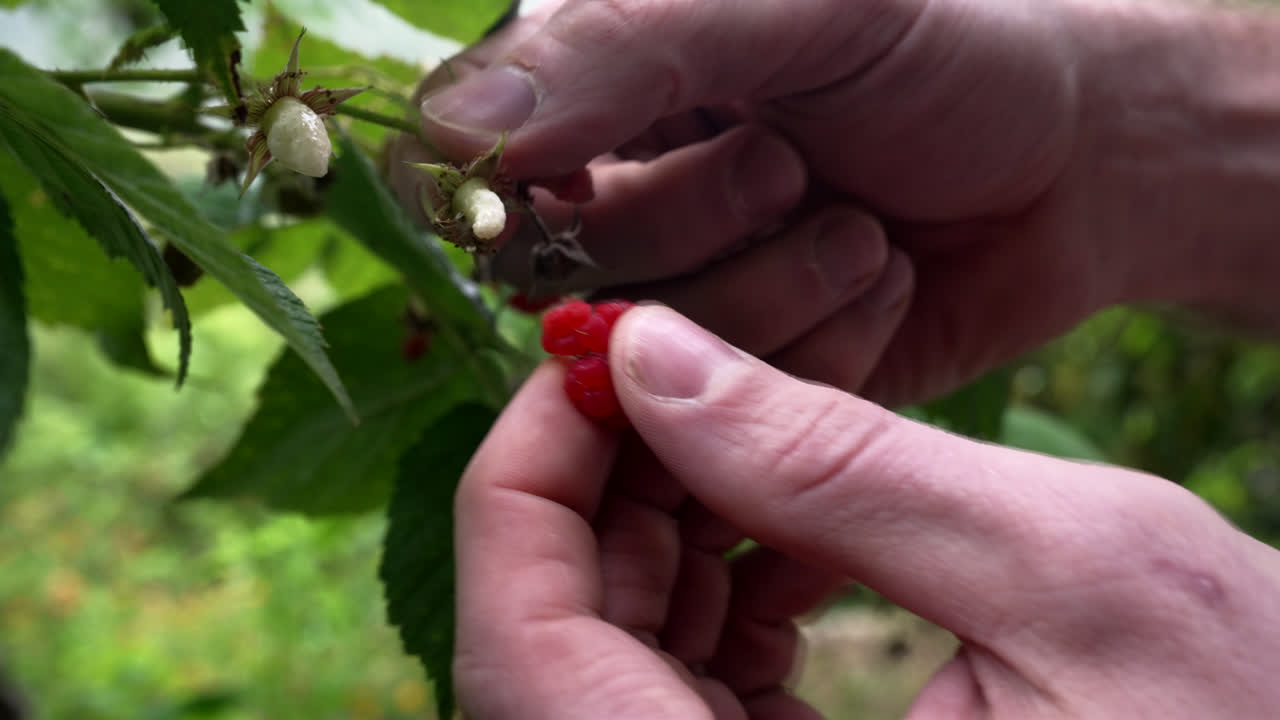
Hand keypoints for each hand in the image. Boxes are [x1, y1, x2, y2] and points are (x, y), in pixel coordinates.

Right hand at [391, 0, 1235, 405]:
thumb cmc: (943, 58)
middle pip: (547, 268)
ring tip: (858, 228)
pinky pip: (719, 411)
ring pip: (633, 348)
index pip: (462, 162)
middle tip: (797, 165)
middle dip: (694, 219)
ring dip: (767, 289)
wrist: (1073, 166)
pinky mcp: (737, 384)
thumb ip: (626, 47)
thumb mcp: (801, 10)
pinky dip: (812, 349)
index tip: (599, 178)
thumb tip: (452, 133)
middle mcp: (610, 193)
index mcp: (593, 84)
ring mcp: (674, 297)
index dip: (517, 191)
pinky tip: (875, 284)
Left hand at [454, 306, 1279, 718]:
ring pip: (613, 670)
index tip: (589, 354)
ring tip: (743, 435)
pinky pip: (691, 703)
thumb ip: (838, 466)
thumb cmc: (1260, 717)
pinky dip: (718, 598)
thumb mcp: (1073, 573)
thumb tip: (652, 355)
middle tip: (668, 368)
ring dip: (662, 536)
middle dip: (602, 490)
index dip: (528, 482)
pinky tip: (792, 530)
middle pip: (553, 654)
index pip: (523, 659)